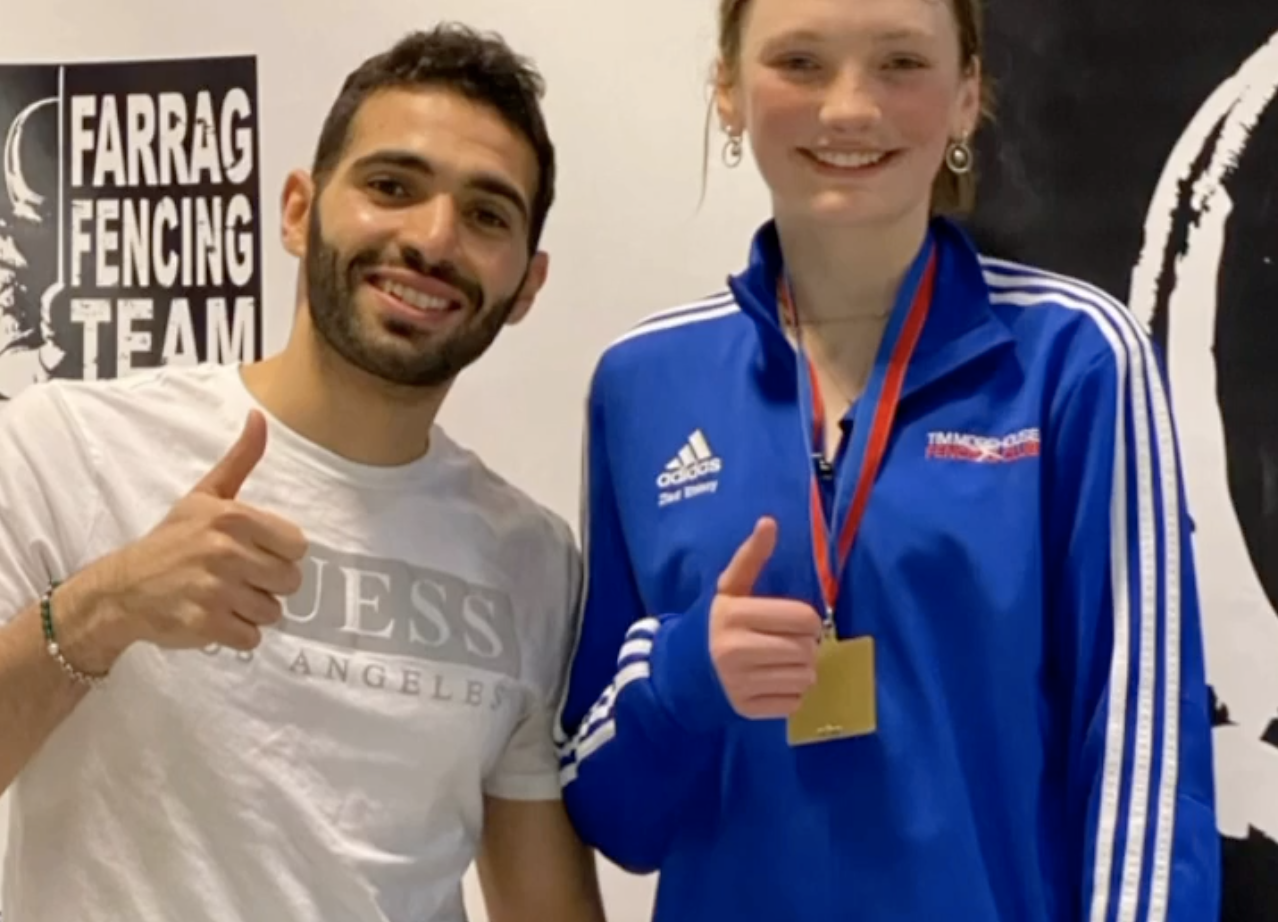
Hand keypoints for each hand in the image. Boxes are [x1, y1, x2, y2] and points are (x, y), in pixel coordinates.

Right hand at [81, 410, 307, 660]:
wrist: (121, 588)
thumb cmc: (171, 540)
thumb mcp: (205, 495)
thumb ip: (241, 460)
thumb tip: (260, 416)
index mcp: (233, 518)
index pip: (298, 545)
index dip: (279, 552)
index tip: (253, 551)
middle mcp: (226, 552)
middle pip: (290, 581)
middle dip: (267, 583)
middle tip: (236, 577)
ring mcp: (215, 590)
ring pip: (273, 611)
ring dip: (252, 610)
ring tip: (222, 596)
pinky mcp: (206, 624)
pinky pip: (252, 637)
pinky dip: (236, 633)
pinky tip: (215, 617)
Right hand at [709, 517, 823, 718]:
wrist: (679, 670)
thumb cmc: (713, 623)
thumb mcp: (729, 588)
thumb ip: (751, 557)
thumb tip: (769, 521)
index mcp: (734, 615)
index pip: (803, 618)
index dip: (808, 619)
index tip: (795, 620)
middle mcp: (735, 650)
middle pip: (807, 649)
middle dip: (805, 645)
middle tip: (788, 642)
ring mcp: (740, 684)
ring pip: (805, 677)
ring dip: (801, 670)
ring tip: (781, 662)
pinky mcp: (746, 710)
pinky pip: (794, 702)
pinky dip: (791, 693)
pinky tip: (772, 682)